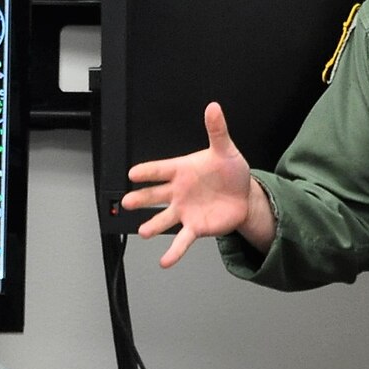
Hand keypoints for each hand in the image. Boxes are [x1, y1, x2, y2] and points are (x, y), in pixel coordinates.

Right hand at [120, 102, 273, 266]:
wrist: (242, 196)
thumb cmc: (229, 171)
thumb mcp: (225, 149)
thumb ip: (217, 130)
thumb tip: (213, 108)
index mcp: (181, 170)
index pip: (160, 169)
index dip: (147, 171)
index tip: (133, 173)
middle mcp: (177, 192)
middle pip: (154, 195)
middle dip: (140, 198)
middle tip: (126, 201)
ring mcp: (184, 211)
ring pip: (163, 219)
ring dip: (153, 225)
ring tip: (144, 232)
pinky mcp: (194, 227)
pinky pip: (181, 240)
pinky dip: (173, 252)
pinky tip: (165, 261)